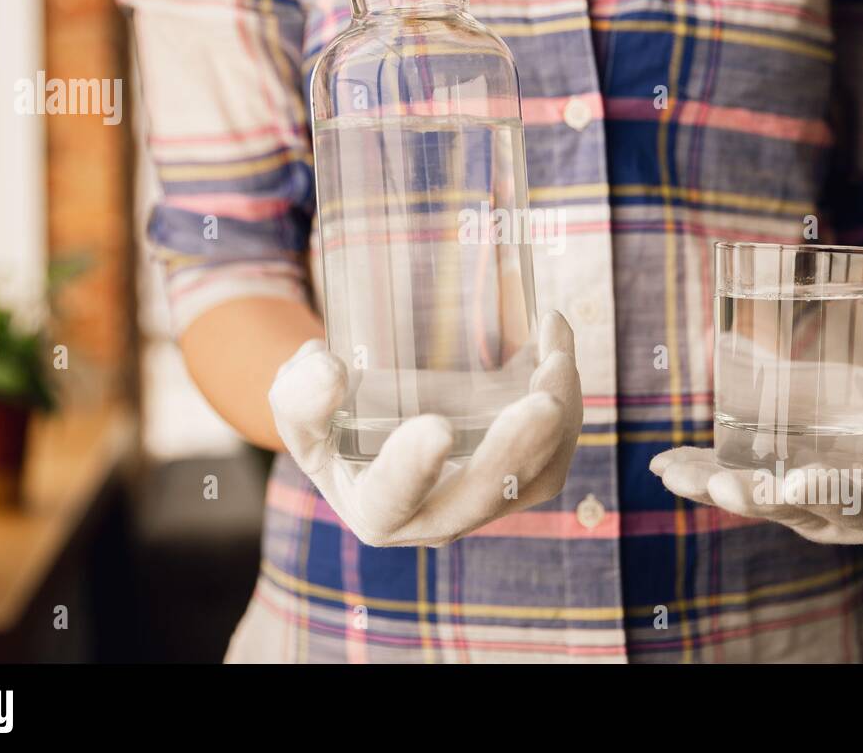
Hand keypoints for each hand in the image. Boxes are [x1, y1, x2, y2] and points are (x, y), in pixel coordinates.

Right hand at [268, 311, 582, 546]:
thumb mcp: (297, 409)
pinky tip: (555, 343)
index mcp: (376, 509)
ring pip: (537, 477)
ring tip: (556, 354)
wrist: (371, 422)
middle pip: (487, 496)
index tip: (435, 426)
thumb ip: (299, 395)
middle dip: (519, 448)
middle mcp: (436, 519)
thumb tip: (329, 369)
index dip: (414, 468)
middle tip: (541, 397)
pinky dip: (566, 399)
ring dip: (558, 420)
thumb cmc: (331, 418)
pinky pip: (555, 451)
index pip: (394, 499)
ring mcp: (485, 503)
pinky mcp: (519, 477)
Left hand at [650, 340, 862, 543]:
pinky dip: (699, 471)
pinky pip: (733, 477)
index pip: (851, 506)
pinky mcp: (771, 476)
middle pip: (790, 508)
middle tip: (718, 486)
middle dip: (751, 497)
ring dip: (708, 485)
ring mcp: (798, 497)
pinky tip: (665, 465)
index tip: (794, 485)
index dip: (822, 496)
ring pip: (751, 496)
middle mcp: (834, 511)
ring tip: (672, 474)